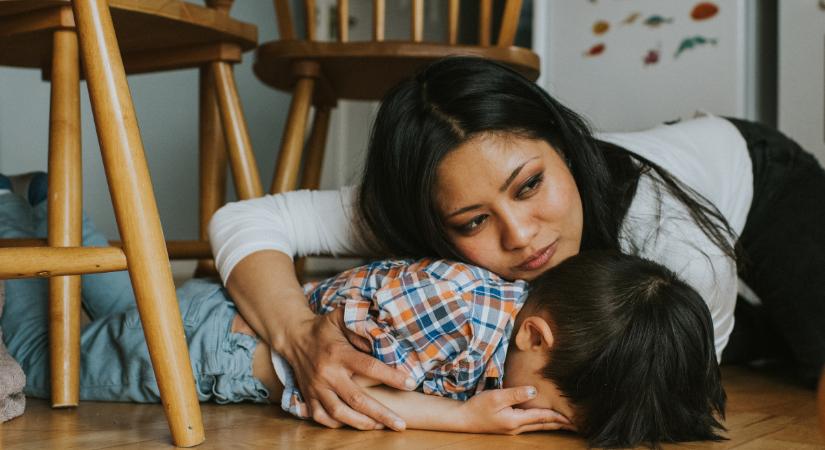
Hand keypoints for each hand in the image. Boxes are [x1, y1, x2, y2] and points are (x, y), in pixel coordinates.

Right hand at [280, 309, 413, 430]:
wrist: (294, 337)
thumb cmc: (324, 327)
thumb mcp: (342, 318)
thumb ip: (362, 326)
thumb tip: (384, 338)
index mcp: (338, 353)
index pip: (369, 367)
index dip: (391, 376)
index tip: (410, 383)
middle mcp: (327, 373)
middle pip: (357, 399)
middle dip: (381, 413)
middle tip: (401, 424)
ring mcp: (316, 388)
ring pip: (339, 413)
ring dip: (362, 423)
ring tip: (382, 426)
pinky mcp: (308, 397)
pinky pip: (322, 417)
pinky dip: (338, 424)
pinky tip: (355, 424)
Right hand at [459, 387, 573, 434]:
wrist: (463, 419)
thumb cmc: (478, 407)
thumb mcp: (496, 397)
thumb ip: (516, 394)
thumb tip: (534, 391)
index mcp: (516, 420)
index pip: (543, 417)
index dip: (559, 417)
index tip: (574, 418)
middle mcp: (517, 427)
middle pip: (544, 425)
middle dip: (560, 424)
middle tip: (576, 424)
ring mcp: (513, 428)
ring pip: (538, 426)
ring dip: (552, 424)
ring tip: (565, 423)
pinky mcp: (509, 425)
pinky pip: (531, 424)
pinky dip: (542, 422)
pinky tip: (544, 420)